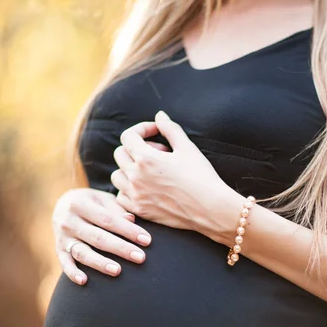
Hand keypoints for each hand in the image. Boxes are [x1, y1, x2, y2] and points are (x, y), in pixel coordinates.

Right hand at [52, 188, 151, 284]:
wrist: (63, 205)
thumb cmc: (92, 203)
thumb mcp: (102, 199)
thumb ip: (117, 209)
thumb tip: (132, 219)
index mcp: (80, 204)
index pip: (108, 219)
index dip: (128, 231)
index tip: (147, 240)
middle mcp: (68, 221)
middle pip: (98, 237)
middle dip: (121, 248)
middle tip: (140, 258)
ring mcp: (62, 237)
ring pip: (82, 252)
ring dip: (100, 263)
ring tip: (117, 271)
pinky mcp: (59, 250)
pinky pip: (65, 263)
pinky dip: (72, 273)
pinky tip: (84, 281)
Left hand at [111, 111, 233, 236]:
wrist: (210, 209)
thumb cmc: (201, 177)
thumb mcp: (188, 148)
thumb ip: (170, 129)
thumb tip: (160, 116)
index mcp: (146, 158)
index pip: (128, 136)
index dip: (141, 129)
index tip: (156, 132)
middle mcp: (136, 177)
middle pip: (120, 154)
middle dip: (136, 148)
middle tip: (158, 153)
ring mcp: (136, 195)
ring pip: (117, 176)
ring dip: (129, 169)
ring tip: (149, 171)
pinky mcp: (140, 210)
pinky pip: (121, 196)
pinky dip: (128, 190)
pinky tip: (145, 188)